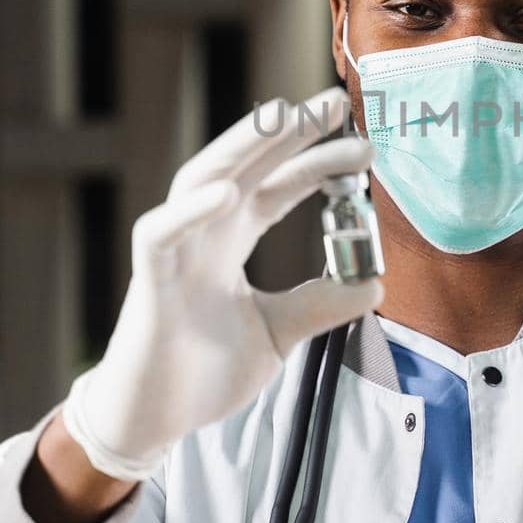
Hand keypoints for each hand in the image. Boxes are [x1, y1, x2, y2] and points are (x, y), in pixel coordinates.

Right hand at [62, 86, 382, 480]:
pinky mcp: (149, 281)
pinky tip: (224, 192)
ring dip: (239, 146)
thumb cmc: (203, 373)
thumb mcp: (279, 334)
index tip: (361, 143)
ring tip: (283, 117)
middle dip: (287, 133)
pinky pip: (161, 234)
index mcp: (231, 241)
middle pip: (245, 167)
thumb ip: (320, 304)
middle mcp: (204, 234)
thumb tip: (373, 284)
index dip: (313, 159)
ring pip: (202, 179)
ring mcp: (175, 252)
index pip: (276, 185)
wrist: (154, 420)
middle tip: (333, 102)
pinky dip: (189, 210)